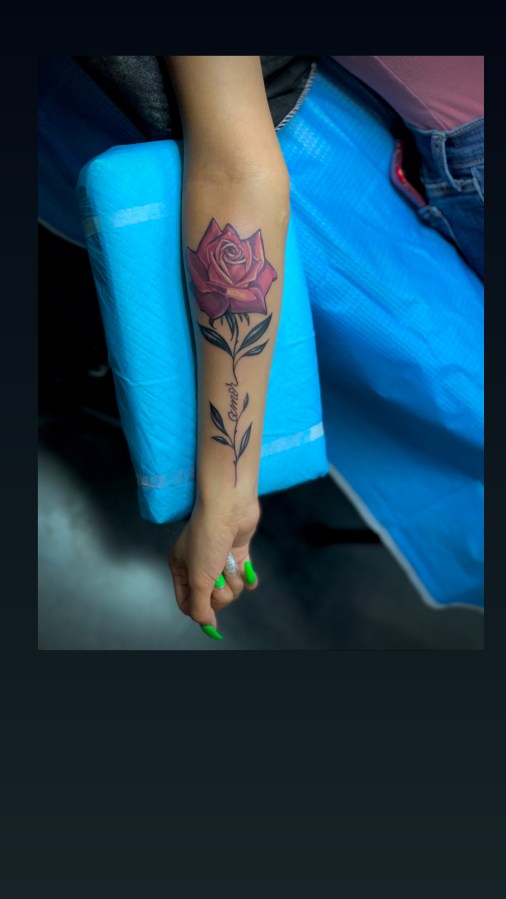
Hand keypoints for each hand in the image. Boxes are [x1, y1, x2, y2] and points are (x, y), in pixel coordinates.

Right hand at [168, 497, 260, 630]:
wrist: (229, 506)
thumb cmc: (208, 537)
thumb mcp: (198, 578)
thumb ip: (200, 606)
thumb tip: (207, 626)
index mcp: (181, 568)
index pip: (187, 602)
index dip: (200, 609)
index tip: (211, 612)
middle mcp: (199, 564)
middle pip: (213, 597)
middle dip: (220, 589)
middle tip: (218, 574)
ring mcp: (219, 558)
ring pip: (231, 587)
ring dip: (233, 577)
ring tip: (229, 560)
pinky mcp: (238, 552)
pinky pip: (245, 576)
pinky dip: (248, 576)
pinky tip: (248, 571)